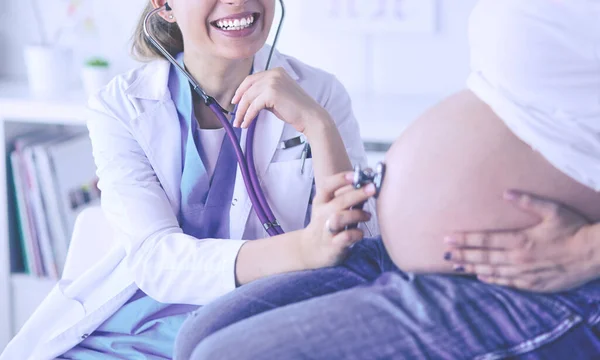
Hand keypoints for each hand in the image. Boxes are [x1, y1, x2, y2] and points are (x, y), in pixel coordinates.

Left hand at [232, 67, 326, 132]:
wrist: (310, 117)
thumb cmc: (295, 110)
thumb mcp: (277, 97)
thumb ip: (263, 94)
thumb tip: (247, 100)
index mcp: (276, 71)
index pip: (252, 79)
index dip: (241, 90)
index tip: (235, 101)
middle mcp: (274, 73)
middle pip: (248, 86)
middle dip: (239, 101)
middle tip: (234, 114)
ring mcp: (273, 81)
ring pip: (249, 97)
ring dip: (242, 112)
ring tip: (239, 123)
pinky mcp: (271, 92)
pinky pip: (253, 105)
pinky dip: (248, 116)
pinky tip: (246, 123)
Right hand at [298, 172, 375, 269]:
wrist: (311, 250)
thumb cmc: (327, 224)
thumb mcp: (332, 208)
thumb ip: (348, 196)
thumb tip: (368, 181)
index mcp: (321, 202)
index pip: (327, 186)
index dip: (340, 179)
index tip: (355, 174)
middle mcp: (322, 214)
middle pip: (338, 201)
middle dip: (357, 193)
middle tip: (372, 188)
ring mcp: (326, 230)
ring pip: (339, 218)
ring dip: (357, 214)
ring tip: (367, 215)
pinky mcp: (333, 245)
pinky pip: (345, 237)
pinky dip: (356, 233)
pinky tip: (361, 233)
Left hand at [444, 190, 594, 292]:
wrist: (595, 255)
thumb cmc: (574, 229)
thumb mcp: (552, 210)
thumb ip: (528, 201)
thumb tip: (506, 192)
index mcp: (520, 240)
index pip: (484, 240)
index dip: (465, 239)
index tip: (448, 239)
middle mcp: (518, 259)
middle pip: (483, 257)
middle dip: (462, 255)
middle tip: (444, 254)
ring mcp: (525, 274)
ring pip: (492, 271)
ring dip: (472, 268)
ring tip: (455, 266)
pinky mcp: (534, 285)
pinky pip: (508, 283)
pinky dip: (492, 280)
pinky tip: (481, 277)